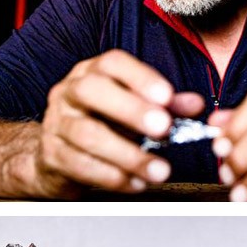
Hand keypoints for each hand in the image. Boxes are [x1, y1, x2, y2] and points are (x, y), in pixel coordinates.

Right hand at [32, 49, 204, 195]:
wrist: (56, 155)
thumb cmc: (100, 124)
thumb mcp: (132, 109)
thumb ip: (164, 106)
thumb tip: (195, 104)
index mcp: (91, 73)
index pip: (112, 63)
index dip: (140, 77)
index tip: (167, 96)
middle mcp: (68, 92)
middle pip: (92, 91)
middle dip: (130, 109)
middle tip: (163, 127)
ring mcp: (56, 123)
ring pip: (87, 134)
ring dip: (128, 154)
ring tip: (159, 170)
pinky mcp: (51, 155)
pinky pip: (80, 165)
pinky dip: (112, 176)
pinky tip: (135, 183)